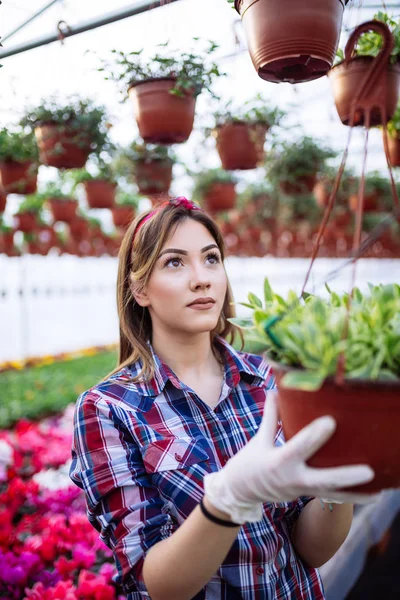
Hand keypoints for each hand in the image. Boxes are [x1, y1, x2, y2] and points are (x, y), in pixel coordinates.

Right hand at [203, 391, 376, 523]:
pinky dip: (351, 497)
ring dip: (356, 493)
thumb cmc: (249, 462)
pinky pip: (331, 498)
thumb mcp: (258, 439)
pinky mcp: (306, 496)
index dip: (316, 434)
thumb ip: (270, 416)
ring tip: (379, 491)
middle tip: (369, 471)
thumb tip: (275, 390)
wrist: (239, 492)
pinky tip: (372, 495)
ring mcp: (301, 491)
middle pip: (324, 480)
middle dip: (347, 476)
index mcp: (279, 461)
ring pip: (332, 494)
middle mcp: (292, 479)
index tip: (332, 421)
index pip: (301, 446)